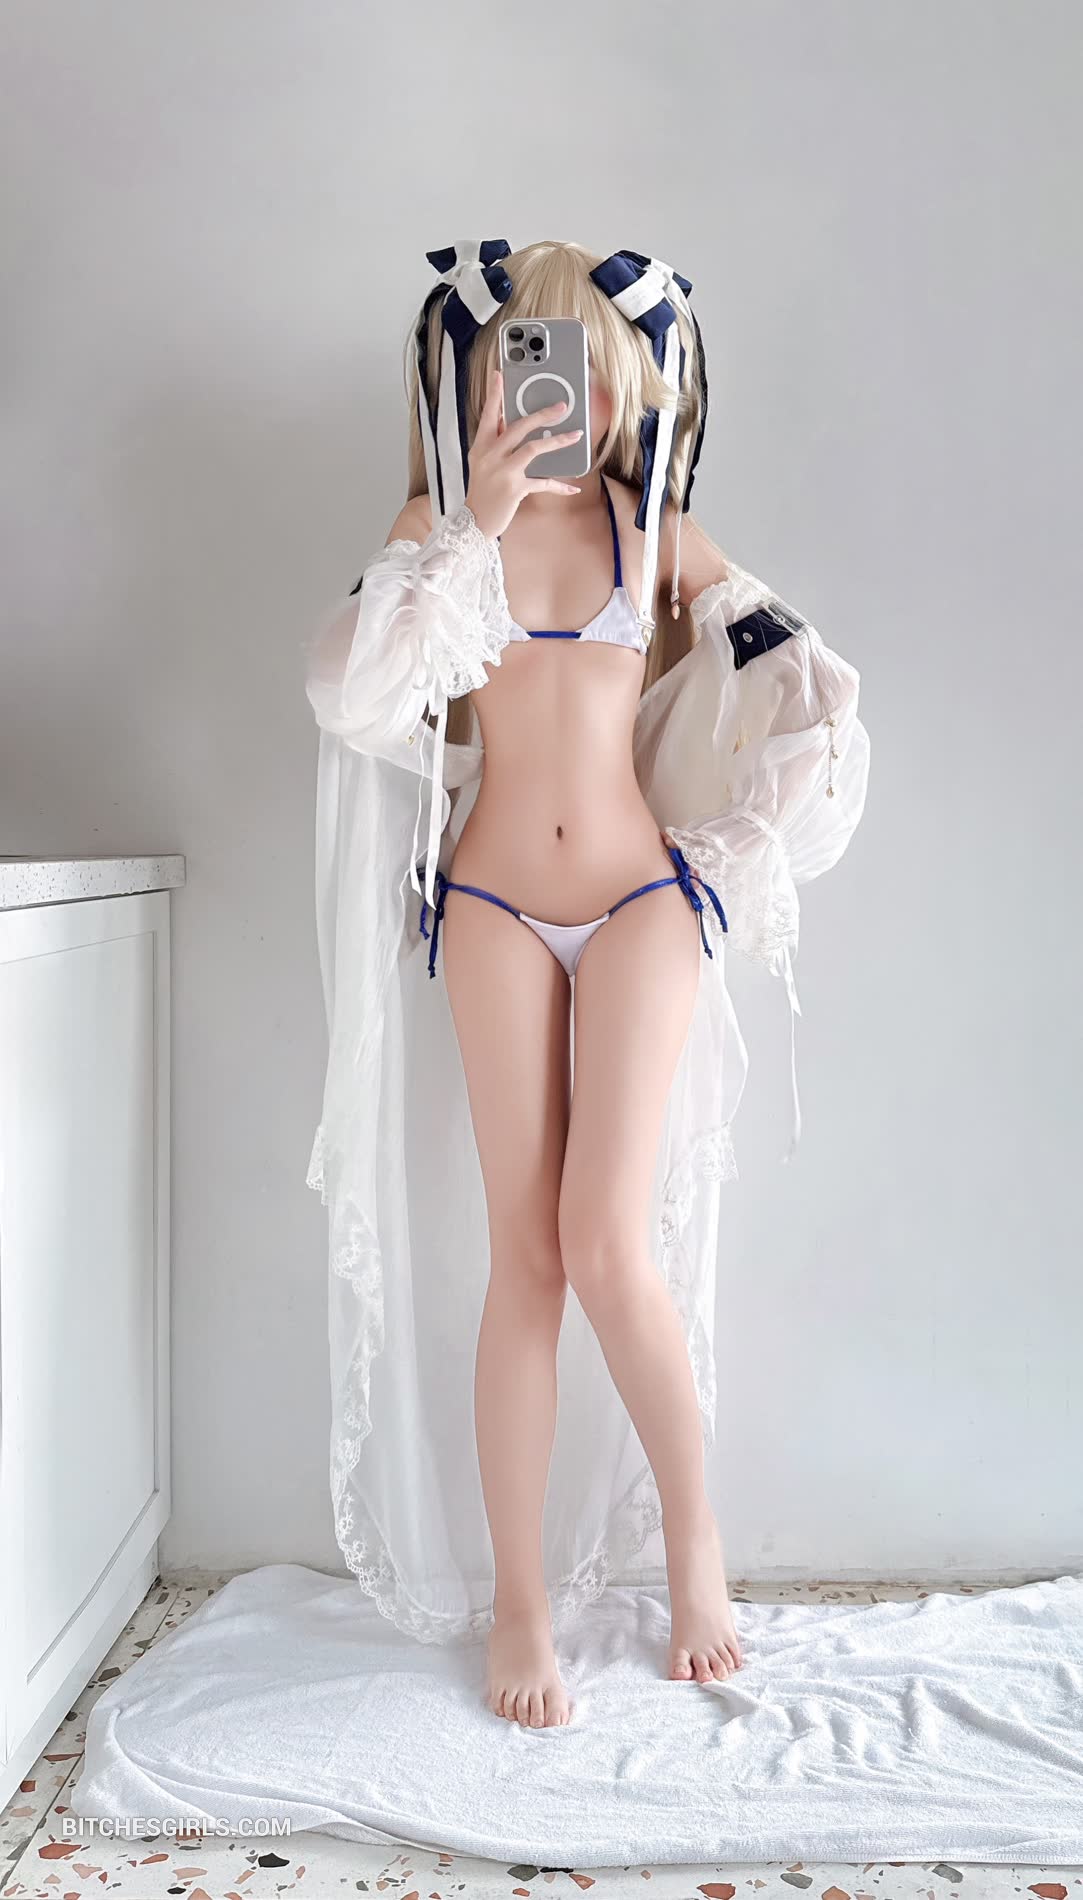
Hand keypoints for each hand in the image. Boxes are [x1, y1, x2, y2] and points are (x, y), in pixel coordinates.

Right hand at [465, 368, 584, 540]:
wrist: (475, 522)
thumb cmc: (482, 490)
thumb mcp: (483, 463)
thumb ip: (497, 443)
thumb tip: (513, 422)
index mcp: (481, 446)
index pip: (489, 414)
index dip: (494, 394)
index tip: (499, 374)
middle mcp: (490, 455)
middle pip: (518, 427)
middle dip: (542, 414)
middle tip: (561, 407)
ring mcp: (503, 472)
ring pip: (533, 448)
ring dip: (557, 441)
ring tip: (575, 435)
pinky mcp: (514, 489)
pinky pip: (542, 482)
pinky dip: (559, 486)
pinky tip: (572, 487)